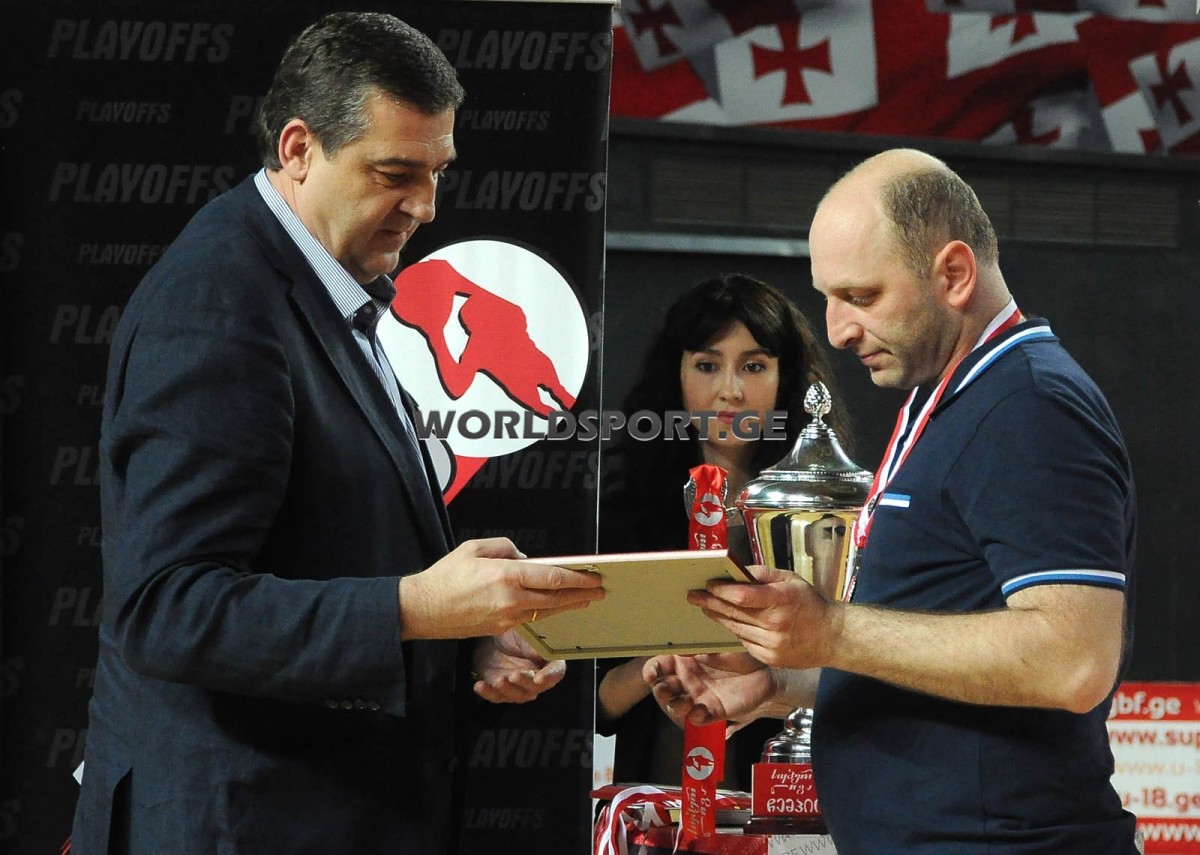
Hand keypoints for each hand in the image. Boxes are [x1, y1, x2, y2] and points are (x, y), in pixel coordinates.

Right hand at [399, 538, 603, 639]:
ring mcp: (507, 618)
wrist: (423, 609)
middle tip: (600, 590)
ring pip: (546, 611)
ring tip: (585, 600)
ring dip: (568, 605)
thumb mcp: (475, 548)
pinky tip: (555, 606)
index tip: (594, 576)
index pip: (553, 578)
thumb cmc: (446, 575)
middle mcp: (511, 599)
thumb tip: (524, 559)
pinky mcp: (500, 628)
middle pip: (556, 598)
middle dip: (581, 594)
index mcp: (506, 576)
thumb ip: (505, 548)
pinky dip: (547, 611)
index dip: (578, 578)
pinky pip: (530, 618)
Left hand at [471, 629, 565, 703]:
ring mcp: (518, 686)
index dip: (549, 676)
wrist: (491, 634)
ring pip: (517, 695)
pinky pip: (496, 696)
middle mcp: (536, 677)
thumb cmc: (514, 631)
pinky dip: (488, 692)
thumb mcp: (526, 632)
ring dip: (507, 689)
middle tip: (514, 675)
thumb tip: (539, 652)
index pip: (556, 672)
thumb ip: (534, 643)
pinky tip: (480, 686)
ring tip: (498, 680)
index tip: (539, 678)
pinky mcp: (500, 690)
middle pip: (535, 686)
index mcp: (548, 661)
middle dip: (524, 682)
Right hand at [644, 652, 784, 732]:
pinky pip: (698, 719)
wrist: (765, 670)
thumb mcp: (715, 643)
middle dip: (660, 691)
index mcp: (683, 660)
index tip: (652, 673)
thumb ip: (696, 644)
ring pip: (677, 706)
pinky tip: (699, 710)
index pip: (658, 666)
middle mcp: (687, 680)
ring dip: (676, 706)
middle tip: (665, 689)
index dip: (652, 670)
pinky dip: (695, 717)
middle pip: (663, 689)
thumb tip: (678, 642)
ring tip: (684, 702)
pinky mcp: (712, 711)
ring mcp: (698, 696)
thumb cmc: (739, 652)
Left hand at [688, 565, 838, 669]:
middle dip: (711, 602)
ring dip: (719, 617)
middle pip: (734, 613)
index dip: (722, 590)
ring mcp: (772, 645)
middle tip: (694, 595)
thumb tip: (737, 571)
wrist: (832, 637)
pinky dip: (736, 631)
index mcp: (782, 600)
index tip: (708, 584)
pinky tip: (729, 622)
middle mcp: (776, 624)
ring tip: (706, 607)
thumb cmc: (810, 604)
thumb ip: (763, 574)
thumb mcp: (791, 580)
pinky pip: (745, 642)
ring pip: (736, 628)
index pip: (743, 595)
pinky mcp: (769, 658)